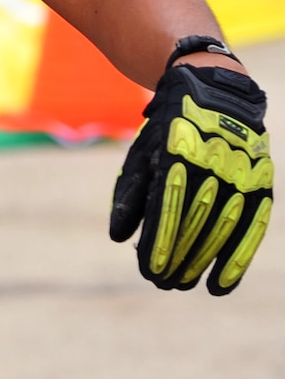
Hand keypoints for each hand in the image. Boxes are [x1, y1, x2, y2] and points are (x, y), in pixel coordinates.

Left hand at [111, 64, 273, 293]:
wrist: (216, 93)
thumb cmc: (169, 130)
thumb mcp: (143, 153)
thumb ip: (132, 193)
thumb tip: (119, 237)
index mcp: (178, 155)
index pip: (169, 208)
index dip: (160, 242)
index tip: (148, 270)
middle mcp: (215, 166)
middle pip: (196, 224)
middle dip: (178, 258)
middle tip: (162, 283)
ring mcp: (241, 175)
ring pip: (223, 229)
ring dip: (203, 263)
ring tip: (184, 285)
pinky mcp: (261, 183)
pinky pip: (251, 228)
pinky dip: (237, 259)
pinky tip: (221, 284)